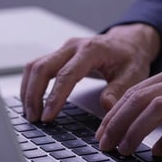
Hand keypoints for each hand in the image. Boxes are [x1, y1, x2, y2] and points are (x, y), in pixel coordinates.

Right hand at [20, 23, 160, 121]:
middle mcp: (73, 46)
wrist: (128, 43)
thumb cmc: (130, 58)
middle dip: (33, 94)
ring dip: (28, 89)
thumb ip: (119, 90)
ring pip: (35, 66)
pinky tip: (31, 100)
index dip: (55, 97)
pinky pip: (37, 66)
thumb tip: (106, 107)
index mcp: (91, 50)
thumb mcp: (132, 74)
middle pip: (42, 67)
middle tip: (34, 118)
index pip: (66, 74)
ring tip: (30, 113)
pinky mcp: (59, 55)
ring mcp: (64, 49)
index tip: (48, 116)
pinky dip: (31, 83)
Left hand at [96, 63, 161, 155]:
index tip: (102, 131)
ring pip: (157, 109)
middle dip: (117, 123)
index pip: (135, 92)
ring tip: (125, 149)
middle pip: (140, 99)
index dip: (114, 113)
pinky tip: (159, 152)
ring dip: (136, 131)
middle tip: (105, 144)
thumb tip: (137, 119)